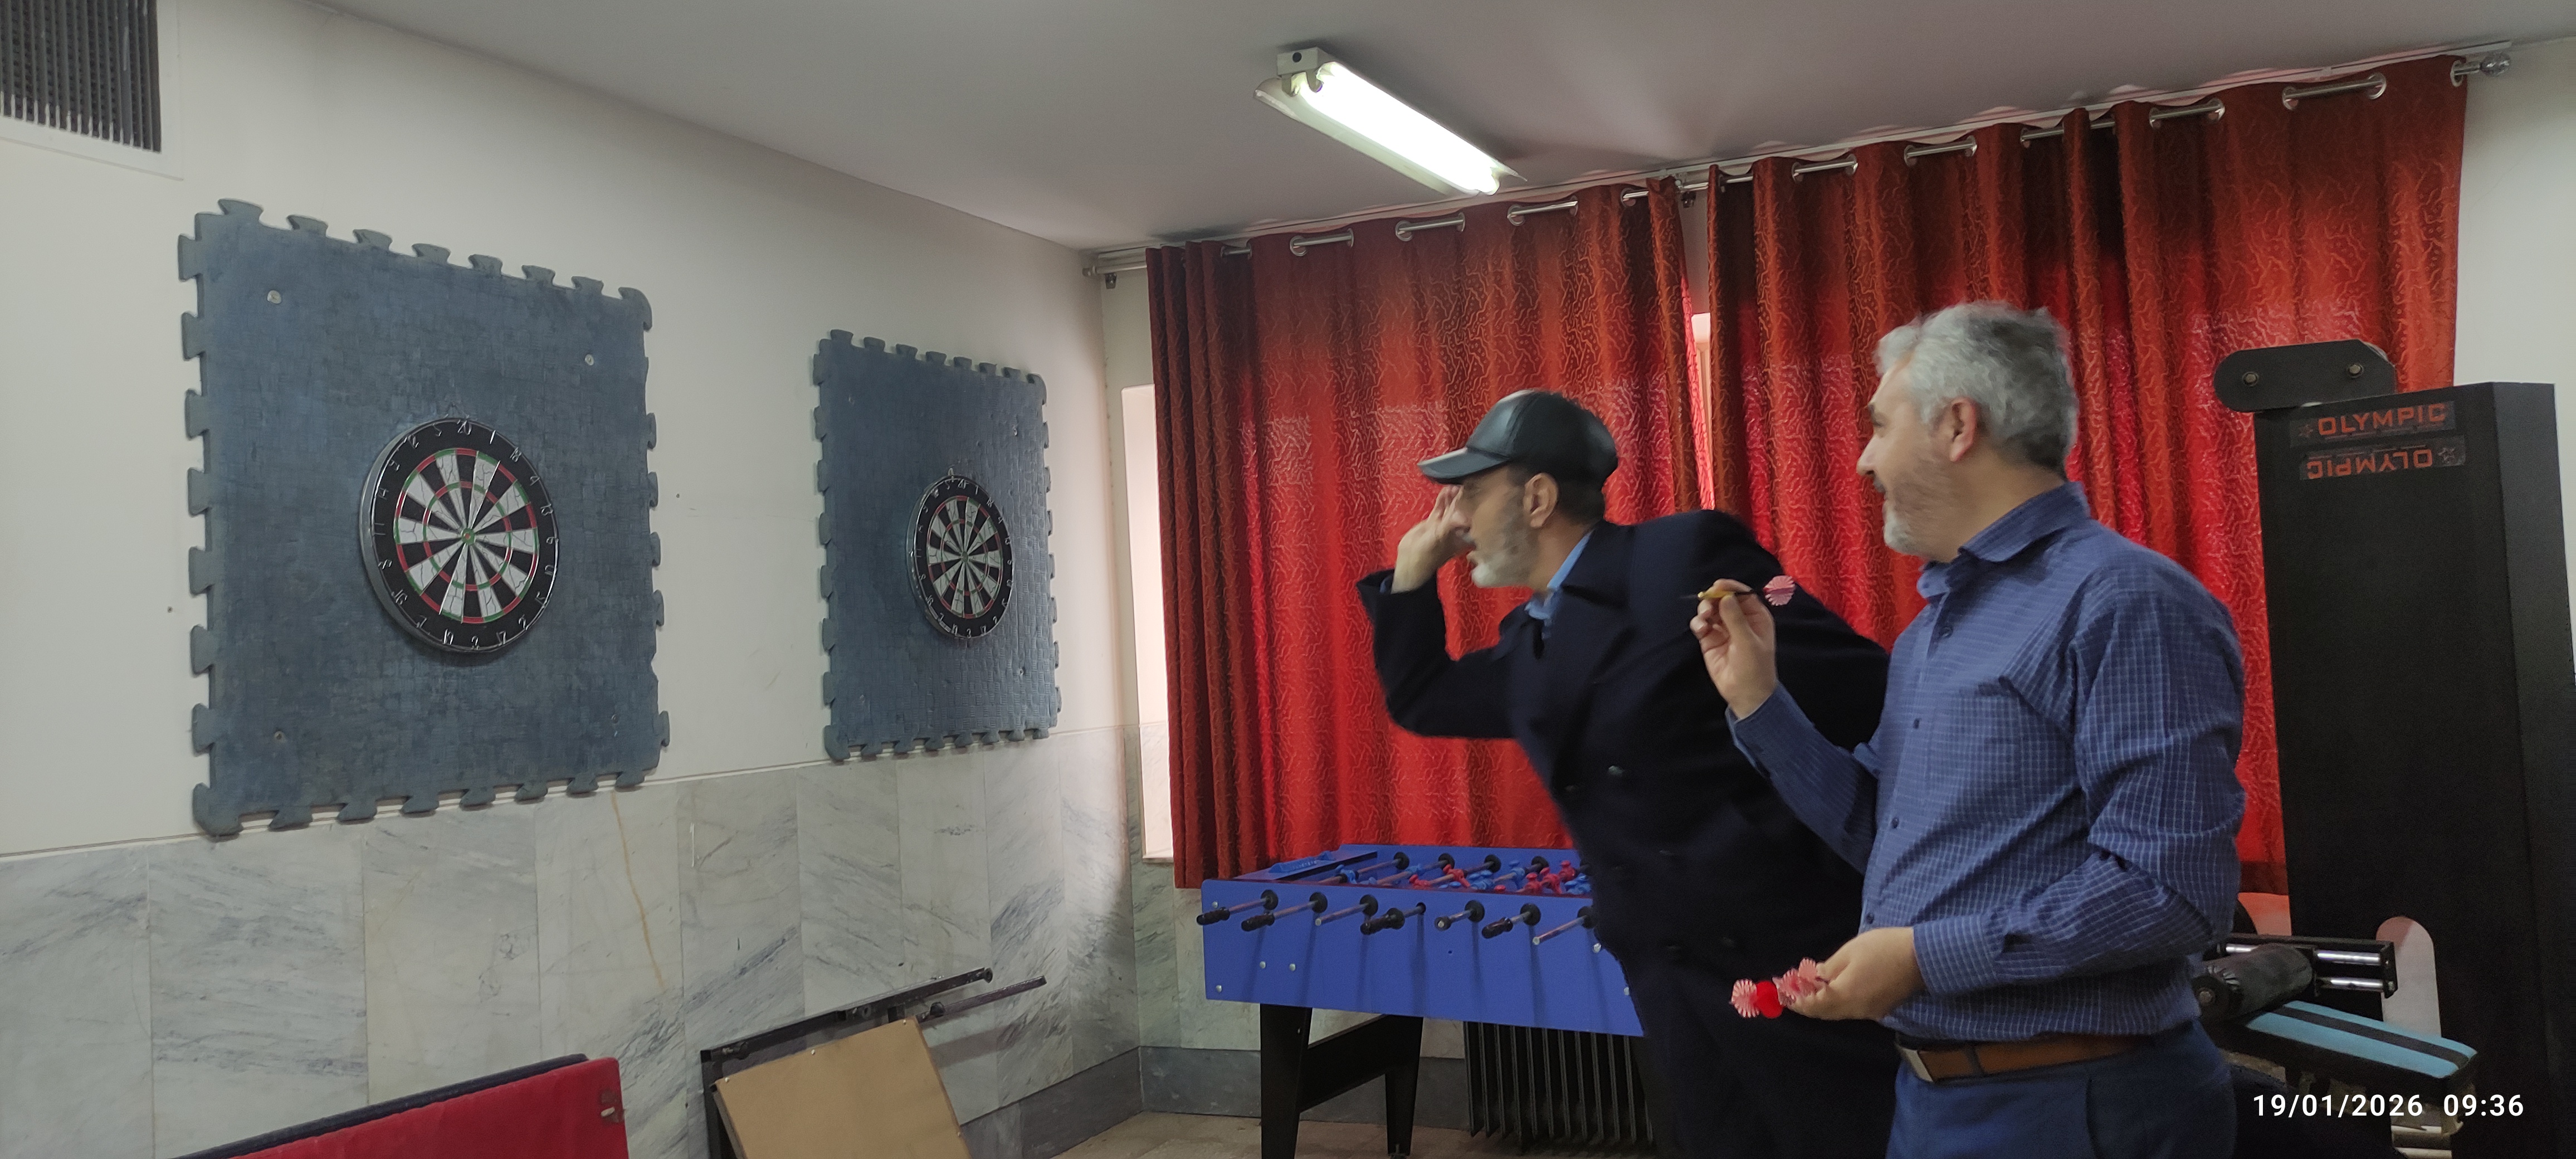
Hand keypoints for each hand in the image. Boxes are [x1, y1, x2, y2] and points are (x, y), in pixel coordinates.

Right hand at [1391, 486, 1471, 591]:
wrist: (1409, 561)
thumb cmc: (1426, 556)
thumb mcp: (1439, 538)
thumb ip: (1450, 525)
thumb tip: (1464, 515)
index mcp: (1463, 537)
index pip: (1472, 517)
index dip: (1474, 505)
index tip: (1477, 492)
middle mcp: (1456, 531)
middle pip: (1463, 510)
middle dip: (1464, 497)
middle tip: (1466, 482)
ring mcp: (1445, 526)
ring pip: (1451, 507)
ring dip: (1453, 496)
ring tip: (1455, 483)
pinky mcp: (1434, 522)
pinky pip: (1440, 508)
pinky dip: (1442, 499)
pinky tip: (1445, 489)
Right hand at [1690, 581, 1778, 717]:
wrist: (1745, 694)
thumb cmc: (1754, 667)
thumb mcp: (1748, 641)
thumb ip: (1735, 618)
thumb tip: (1725, 597)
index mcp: (1756, 617)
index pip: (1743, 595)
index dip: (1731, 588)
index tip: (1718, 585)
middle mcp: (1740, 620)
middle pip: (1724, 600)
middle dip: (1714, 599)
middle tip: (1707, 603)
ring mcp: (1724, 630)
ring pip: (1711, 611)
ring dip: (1705, 610)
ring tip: (1704, 618)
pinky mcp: (1710, 640)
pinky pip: (1702, 625)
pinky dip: (1698, 623)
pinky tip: (1701, 628)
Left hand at [1785, 927, 1923, 1020]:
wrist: (1924, 957)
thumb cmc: (1883, 949)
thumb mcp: (1849, 953)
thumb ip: (1828, 970)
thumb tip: (1812, 978)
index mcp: (1844, 997)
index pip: (1811, 1005)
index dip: (1794, 998)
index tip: (1780, 989)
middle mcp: (1855, 1011)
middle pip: (1823, 1013)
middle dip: (1804, 1002)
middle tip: (1790, 988)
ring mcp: (1870, 1012)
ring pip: (1837, 1012)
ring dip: (1820, 1003)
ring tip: (1808, 986)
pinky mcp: (1881, 1009)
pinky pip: (1851, 1009)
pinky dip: (1837, 1002)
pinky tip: (1832, 988)